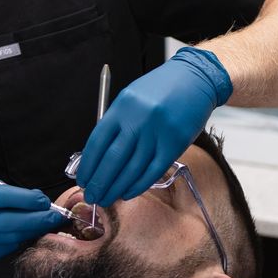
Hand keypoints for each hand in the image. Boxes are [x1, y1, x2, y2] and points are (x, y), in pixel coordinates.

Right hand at [0, 179, 61, 263]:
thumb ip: (1, 191)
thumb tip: (35, 198)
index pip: (1, 198)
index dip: (26, 199)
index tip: (43, 200)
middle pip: (8, 223)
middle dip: (36, 220)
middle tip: (55, 217)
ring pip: (9, 239)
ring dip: (30, 231)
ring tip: (44, 224)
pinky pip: (3, 249)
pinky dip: (16, 241)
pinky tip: (23, 233)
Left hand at [76, 48, 232, 205]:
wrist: (194, 78)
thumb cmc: (160, 89)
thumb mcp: (131, 98)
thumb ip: (116, 123)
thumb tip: (98, 156)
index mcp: (122, 106)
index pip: (97, 142)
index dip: (88, 165)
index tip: (83, 180)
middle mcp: (138, 120)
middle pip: (112, 160)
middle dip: (100, 183)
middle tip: (92, 197)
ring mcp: (158, 132)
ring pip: (132, 169)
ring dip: (117, 188)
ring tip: (107, 199)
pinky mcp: (175, 143)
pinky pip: (153, 170)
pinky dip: (139, 185)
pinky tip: (128, 193)